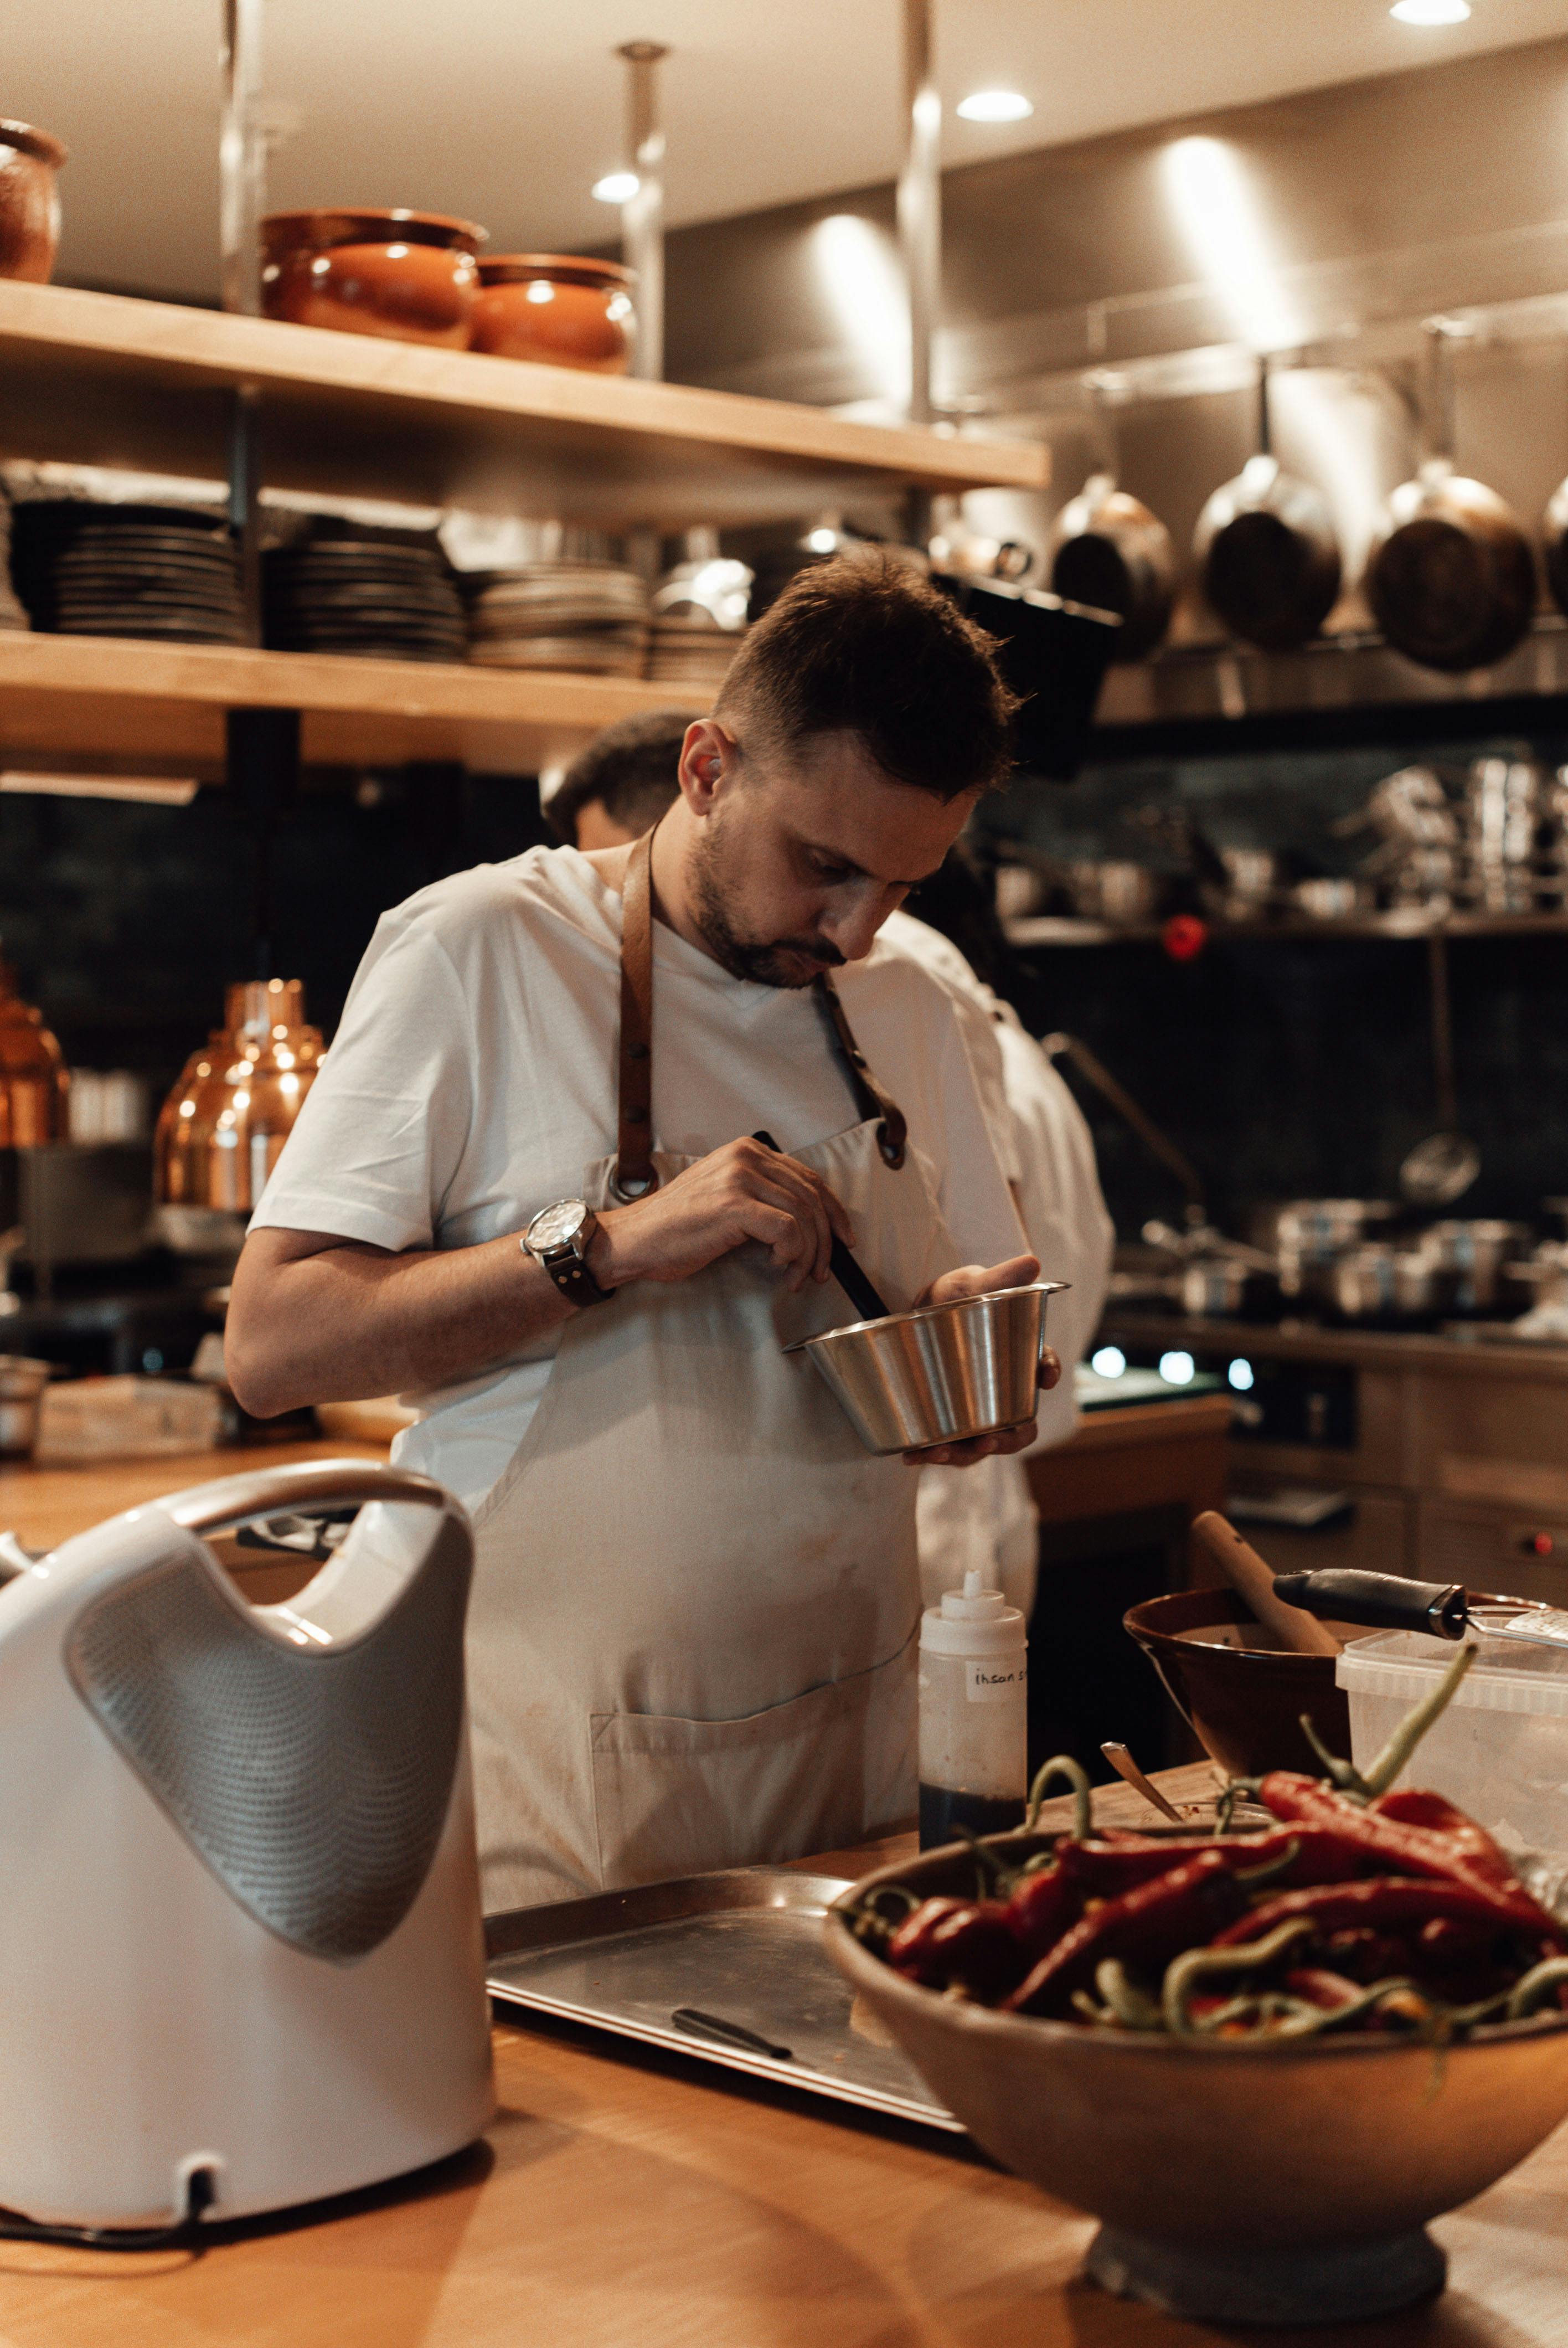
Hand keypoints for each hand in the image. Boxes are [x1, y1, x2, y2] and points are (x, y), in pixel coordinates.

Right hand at [590, 1137, 854, 1292]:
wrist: (635, 1240)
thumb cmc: (677, 1229)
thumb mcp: (725, 1198)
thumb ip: (763, 1196)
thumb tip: (810, 1222)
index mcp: (747, 1151)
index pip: (809, 1178)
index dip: (834, 1211)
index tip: (843, 1239)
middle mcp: (746, 1157)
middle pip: (811, 1197)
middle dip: (825, 1240)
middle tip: (822, 1270)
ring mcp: (739, 1178)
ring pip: (803, 1216)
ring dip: (808, 1255)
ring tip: (797, 1277)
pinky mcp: (734, 1204)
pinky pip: (787, 1230)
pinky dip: (792, 1253)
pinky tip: (778, 1265)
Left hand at [903, 1252, 1061, 1467]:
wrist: (909, 1315)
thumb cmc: (950, 1299)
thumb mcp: (968, 1284)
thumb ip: (997, 1278)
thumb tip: (1032, 1262)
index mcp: (1017, 1358)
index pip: (1043, 1370)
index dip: (1048, 1374)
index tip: (1045, 1378)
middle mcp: (1002, 1392)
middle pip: (1019, 1426)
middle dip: (1006, 1439)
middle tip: (988, 1440)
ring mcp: (976, 1411)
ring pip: (982, 1444)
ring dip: (963, 1454)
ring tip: (938, 1452)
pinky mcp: (947, 1423)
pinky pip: (946, 1448)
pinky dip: (929, 1454)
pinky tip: (910, 1454)